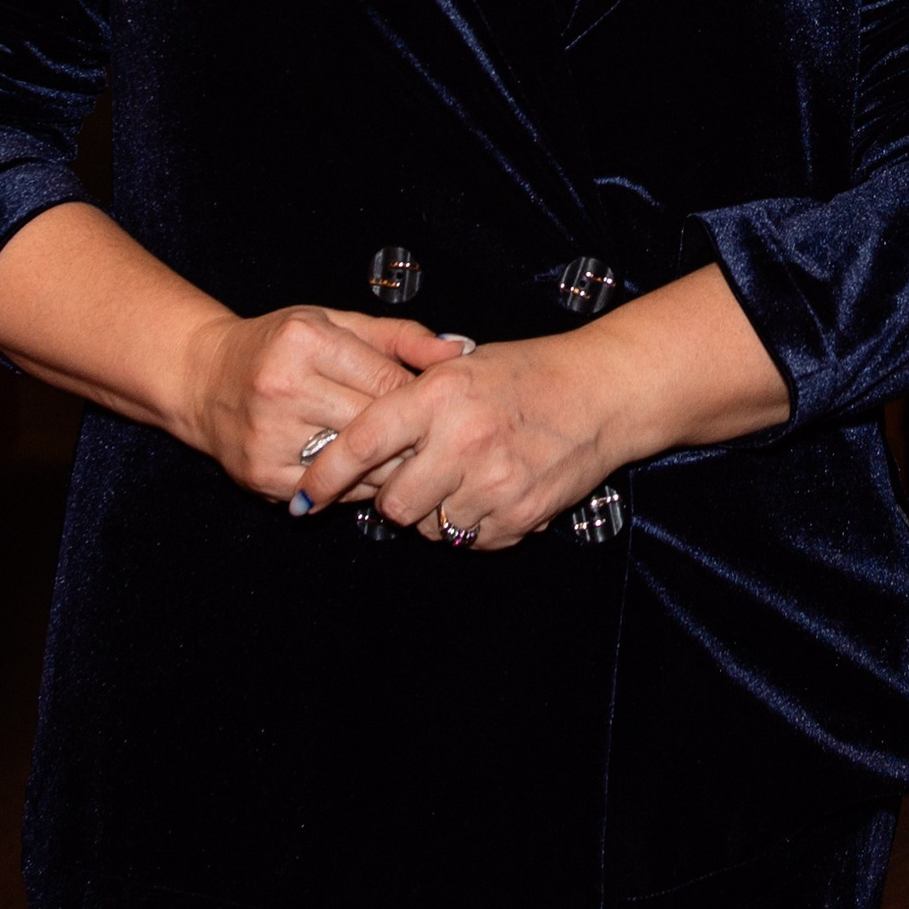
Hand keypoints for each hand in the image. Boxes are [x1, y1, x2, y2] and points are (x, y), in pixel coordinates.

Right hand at [179, 305, 466, 504]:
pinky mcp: (260, 473)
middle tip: (430, 441)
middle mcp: (282, 387)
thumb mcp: (335, 323)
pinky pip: (327, 492)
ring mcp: (267, 434)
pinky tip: (357, 474)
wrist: (202, 379)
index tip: (431, 406)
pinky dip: (350, 488)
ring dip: (384, 467)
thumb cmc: (279, 346)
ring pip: (354, 466)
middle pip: (373, 426)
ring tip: (398, 458)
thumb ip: (401, 337)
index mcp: (304, 340)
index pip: (386, 381)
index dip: (416, 397)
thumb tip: (463, 350)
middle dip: (407, 437)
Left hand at [295, 336, 614, 549]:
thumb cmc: (526, 373)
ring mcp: (494, 481)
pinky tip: (490, 490)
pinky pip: (471, 540)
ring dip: (435, 513)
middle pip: (393, 503)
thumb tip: (355, 448)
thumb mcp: (459, 368)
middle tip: (411, 479)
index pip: (362, 442)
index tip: (304, 497)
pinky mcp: (520, 515)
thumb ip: (409, 402)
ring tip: (461, 478)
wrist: (603, 392)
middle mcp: (462, 439)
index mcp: (439, 393)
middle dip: (392, 499)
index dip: (325, 474)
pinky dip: (471, 524)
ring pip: (431, 528)